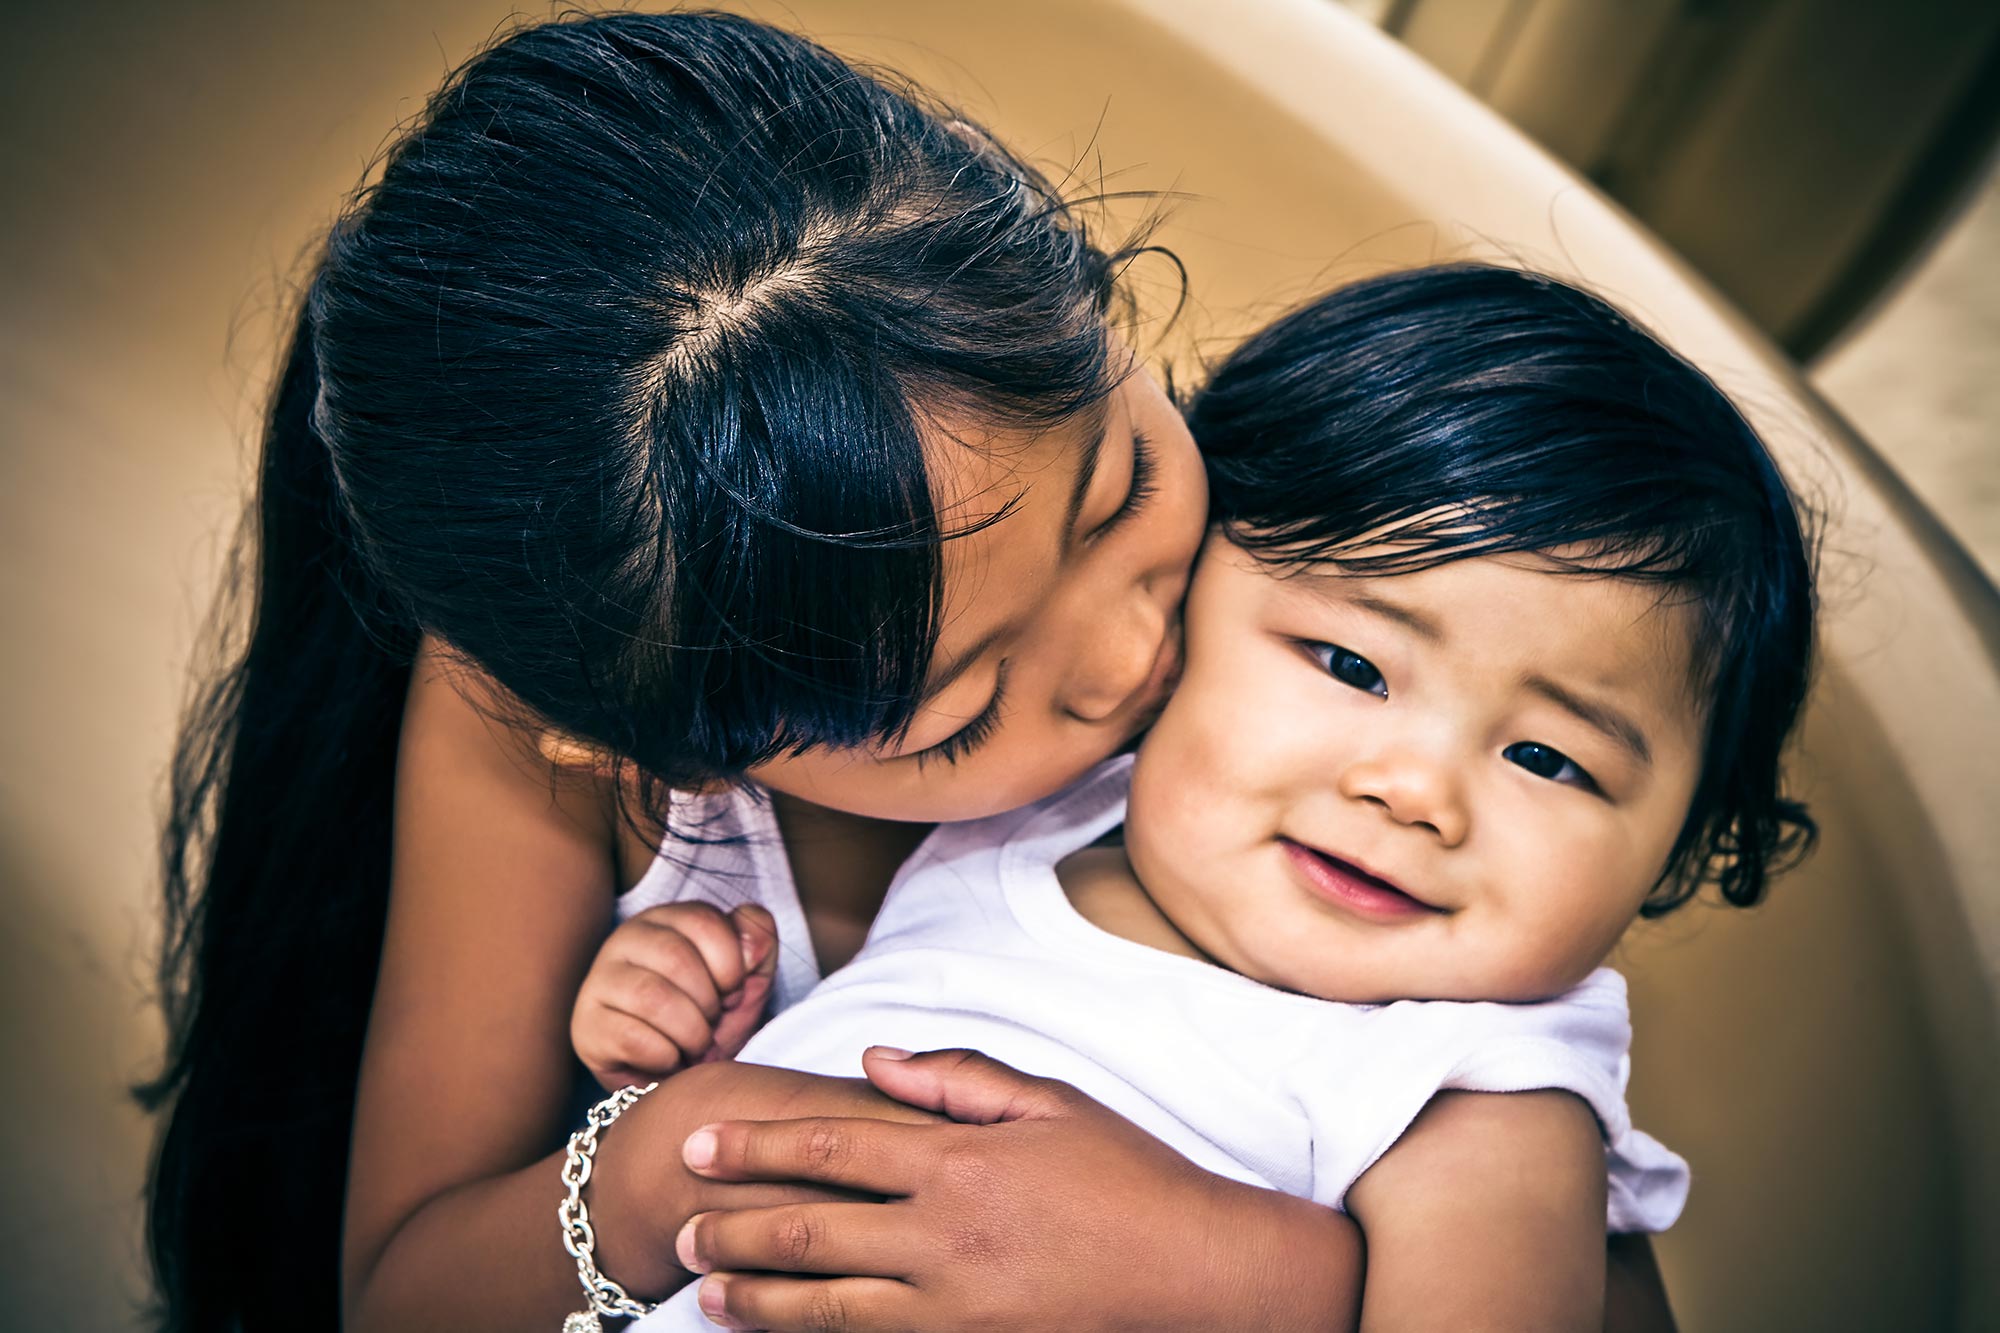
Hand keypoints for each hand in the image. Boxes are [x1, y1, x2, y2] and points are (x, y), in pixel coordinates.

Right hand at [570, 902, 777, 1089]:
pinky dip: (665, 1056)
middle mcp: (626, 940)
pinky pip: (631, 1038)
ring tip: (695, 1043)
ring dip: (690, 1032)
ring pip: (652, 998)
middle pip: (676, 958)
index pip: (703, 921)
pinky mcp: (587, 1026)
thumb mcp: (750, 973)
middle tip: (712, 1022)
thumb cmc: (712, 1014)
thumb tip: (748, 946)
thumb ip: (758, 939)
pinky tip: (670, 1057)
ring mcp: (600, 981)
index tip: (732, 991)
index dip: (730, 965)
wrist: (682, 1072)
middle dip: (709, 1002)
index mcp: (667, 918)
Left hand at [671, 1048, 1356, 1331]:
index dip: (756, 1145)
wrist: (1199, 1274)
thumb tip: (870, 1062)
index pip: (831, 1146)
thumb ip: (954, 1078)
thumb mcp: (1049, 1103)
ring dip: (759, 1298)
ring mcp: (956, 1308)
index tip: (700, 1145)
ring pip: (829, 1306)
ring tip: (708, 1290)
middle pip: (812, 1230)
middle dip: (736, 1227)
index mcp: (959, 1160)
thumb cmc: (1130, 1177)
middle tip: (681, 1226)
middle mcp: (945, 1236)